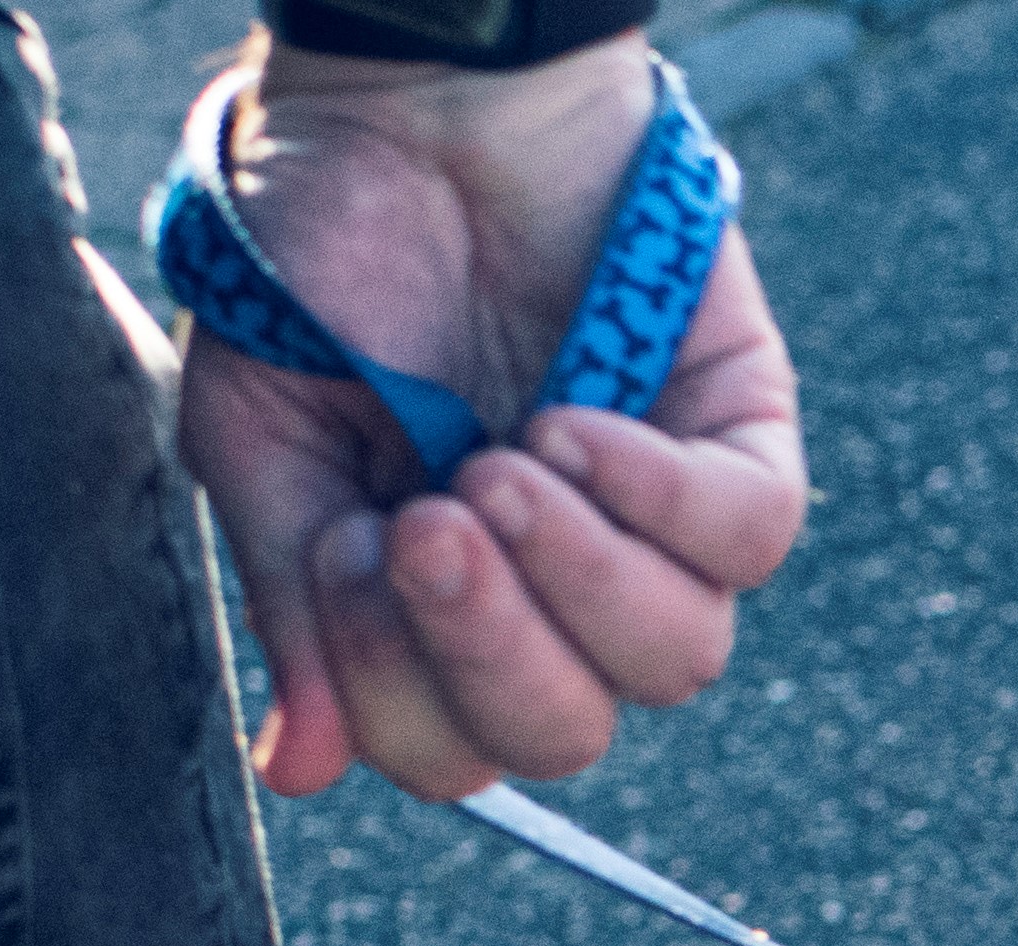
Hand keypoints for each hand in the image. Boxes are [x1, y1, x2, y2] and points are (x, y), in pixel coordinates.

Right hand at [173, 36, 811, 801]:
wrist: (401, 102)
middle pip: (571, 732)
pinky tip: (577, 425)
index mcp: (444, 610)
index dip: (402, 686)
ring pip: (677, 659)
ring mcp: (657, 523)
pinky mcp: (741, 438)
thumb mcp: (267, 442)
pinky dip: (659, 499)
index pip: (455, 750)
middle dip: (492, 650)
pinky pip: (750, 539)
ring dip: (576, 576)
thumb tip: (299, 771)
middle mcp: (558, 589)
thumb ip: (297, 604)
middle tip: (430, 522)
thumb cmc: (322, 262)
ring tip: (504, 460)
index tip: (351, 547)